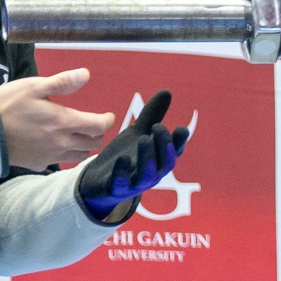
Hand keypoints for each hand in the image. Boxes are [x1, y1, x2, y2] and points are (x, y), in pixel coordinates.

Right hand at [0, 68, 114, 170]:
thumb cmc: (6, 106)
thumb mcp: (32, 87)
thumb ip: (61, 82)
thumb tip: (86, 74)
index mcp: (64, 122)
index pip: (99, 126)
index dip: (108, 121)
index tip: (108, 116)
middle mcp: (62, 143)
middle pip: (94, 143)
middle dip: (98, 134)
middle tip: (93, 125)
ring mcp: (51, 156)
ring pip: (80, 155)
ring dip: (85, 146)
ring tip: (79, 136)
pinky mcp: (38, 164)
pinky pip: (59, 162)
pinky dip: (65, 154)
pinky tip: (57, 146)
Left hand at [75, 90, 188, 220]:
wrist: (98, 182)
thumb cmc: (124, 156)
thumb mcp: (137, 133)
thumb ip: (152, 116)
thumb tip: (167, 91)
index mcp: (158, 159)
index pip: (174, 151)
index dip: (179, 142)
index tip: (181, 129)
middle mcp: (152, 173)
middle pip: (165, 163)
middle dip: (164, 146)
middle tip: (158, 127)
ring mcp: (135, 183)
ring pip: (148, 175)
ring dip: (148, 158)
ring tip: (144, 139)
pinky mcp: (116, 189)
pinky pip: (121, 184)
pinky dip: (123, 172)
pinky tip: (123, 159)